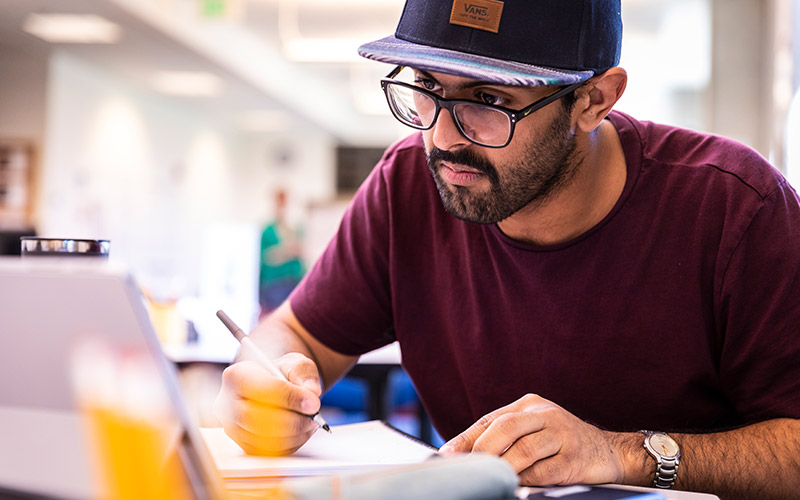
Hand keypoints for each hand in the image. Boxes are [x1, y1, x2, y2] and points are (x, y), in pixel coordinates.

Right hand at [212, 353, 322, 455]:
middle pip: (255, 418)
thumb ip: (303, 373)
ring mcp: (232, 427)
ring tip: (311, 422)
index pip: (260, 389)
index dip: (289, 398)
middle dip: (292, 420)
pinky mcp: (242, 444)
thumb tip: (311, 392)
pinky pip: (267, 452)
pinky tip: (303, 431)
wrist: (274, 387)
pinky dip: (291, 443)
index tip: (314, 403)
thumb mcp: (295, 363)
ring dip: (294, 434)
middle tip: (314, 417)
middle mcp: (227, 403)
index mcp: (236, 375)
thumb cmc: (282, 373)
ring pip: (261, 439)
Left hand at [438, 394, 628, 485]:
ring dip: (505, 468)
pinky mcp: (576, 458)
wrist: (608, 452)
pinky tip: (521, 484)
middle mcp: (546, 414)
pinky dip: (528, 480)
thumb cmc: (559, 443)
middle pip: (506, 428)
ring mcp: (563, 434)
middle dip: (483, 451)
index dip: (466, 438)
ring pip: (525, 450)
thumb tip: (459, 454)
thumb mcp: (532, 431)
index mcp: (529, 405)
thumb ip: (501, 438)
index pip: (490, 420)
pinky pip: (545, 472)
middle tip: (470, 469)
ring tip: (493, 479)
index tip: (446, 455)